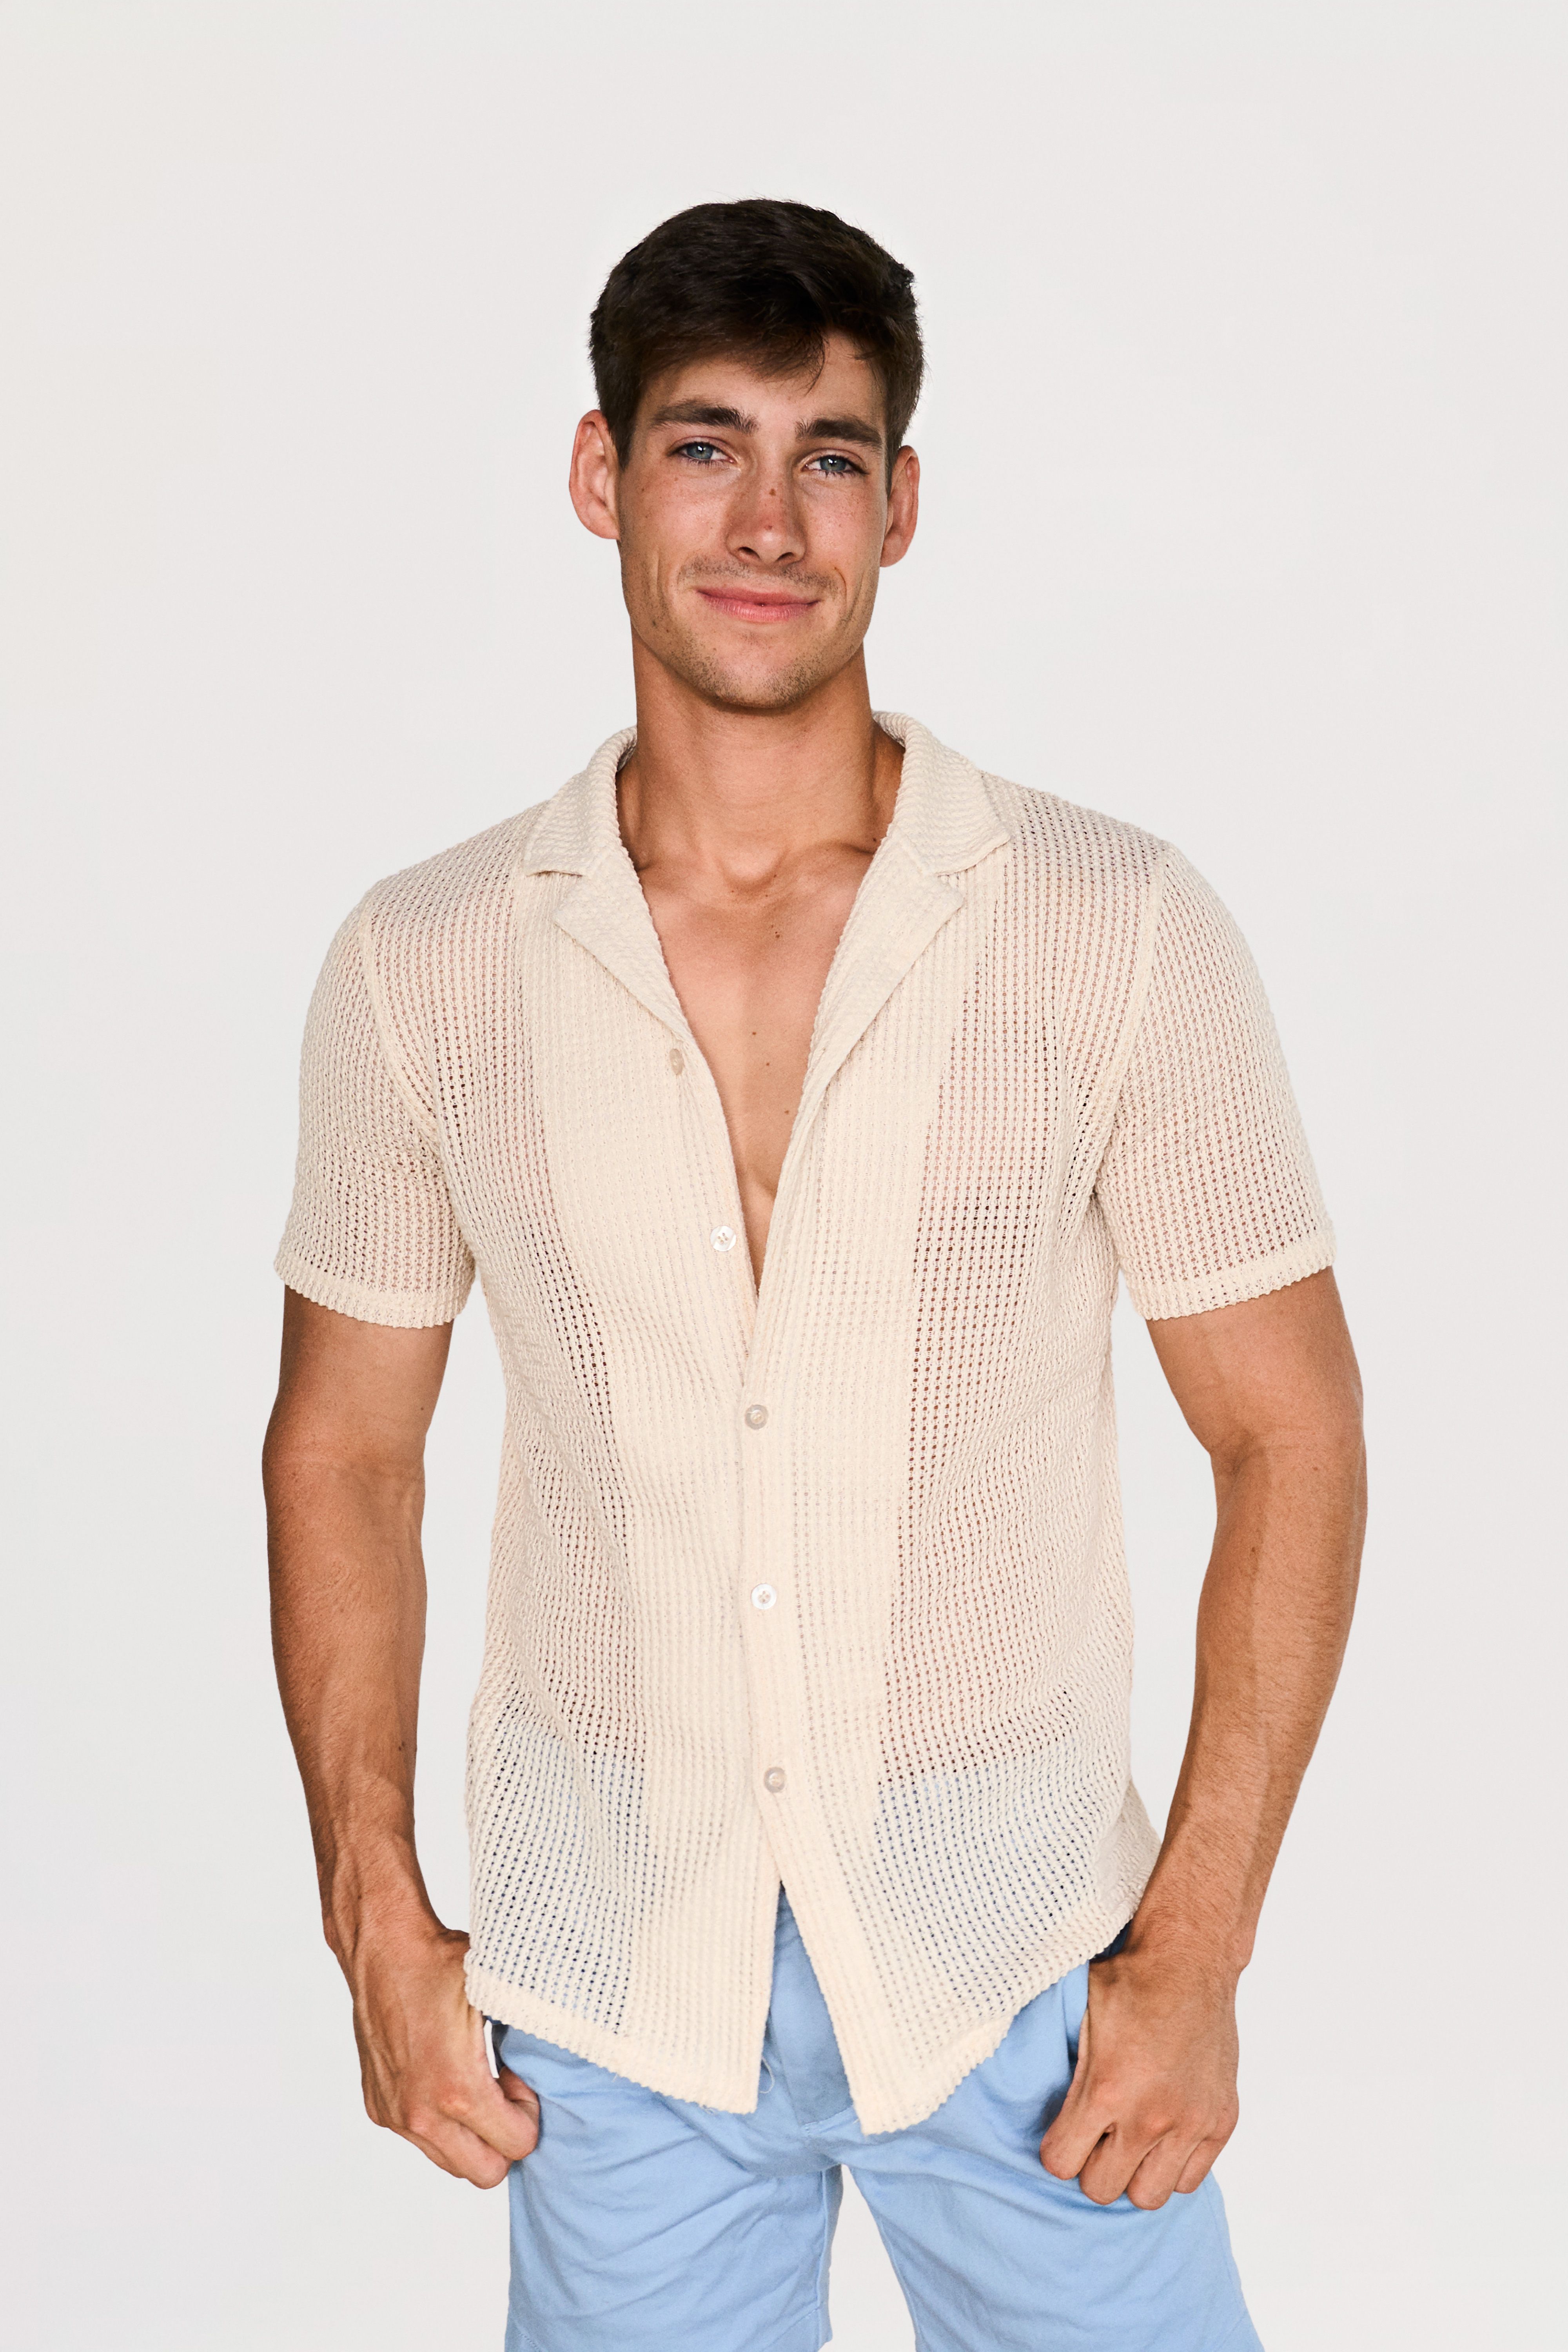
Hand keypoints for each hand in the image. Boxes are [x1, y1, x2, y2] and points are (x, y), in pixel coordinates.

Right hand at [345, 1915, 539, 2186]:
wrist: (383, 1949)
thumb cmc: (440, 1965)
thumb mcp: (499, 1995)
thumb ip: (529, 2040)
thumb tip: (559, 2067)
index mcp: (456, 2089)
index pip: (516, 2145)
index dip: (529, 2114)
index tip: (520, 2078)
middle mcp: (421, 2114)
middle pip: (485, 2173)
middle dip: (504, 2140)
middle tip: (505, 2094)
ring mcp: (396, 2114)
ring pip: (451, 2162)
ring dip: (472, 2135)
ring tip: (477, 2085)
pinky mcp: (379, 2107)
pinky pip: (421, 2140)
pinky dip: (441, 2122)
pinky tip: (446, 2078)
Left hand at [1038, 1940, 1240, 2208]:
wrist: (1189, 1961)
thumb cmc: (1130, 1983)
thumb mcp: (1078, 2022)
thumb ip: (1065, 2076)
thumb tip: (1037, 2109)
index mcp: (1106, 2091)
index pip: (1062, 2165)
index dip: (1057, 2151)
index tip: (1063, 2135)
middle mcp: (1150, 2117)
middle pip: (1103, 2189)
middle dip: (1092, 2167)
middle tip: (1096, 2139)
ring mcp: (1191, 2123)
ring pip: (1148, 2196)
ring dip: (1134, 2173)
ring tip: (1131, 2141)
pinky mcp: (1221, 2122)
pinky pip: (1189, 2180)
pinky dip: (1173, 2166)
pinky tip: (1163, 2136)